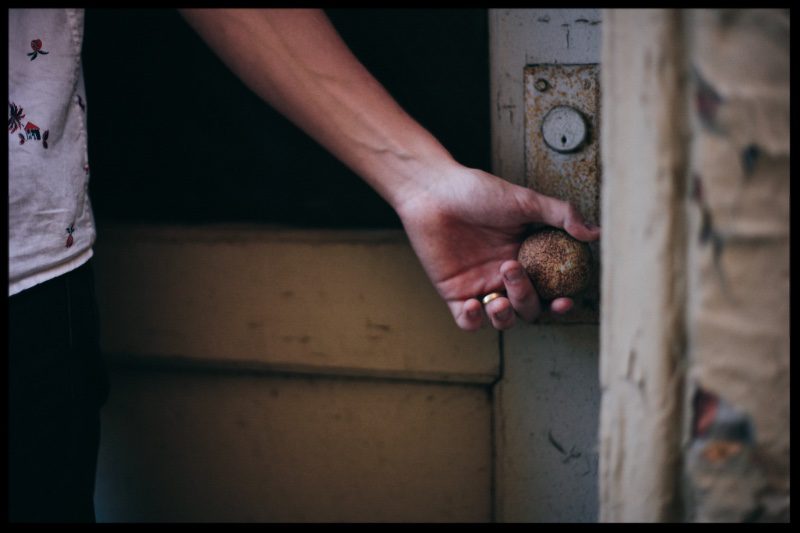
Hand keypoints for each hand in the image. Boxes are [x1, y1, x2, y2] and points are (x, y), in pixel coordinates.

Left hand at [395, 165, 600, 330]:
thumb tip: (596, 233)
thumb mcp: (525, 200)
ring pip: (502, 319)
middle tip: (513, 271)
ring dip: (505, 316)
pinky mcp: (454, 293)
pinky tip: (473, 305)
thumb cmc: (476, 191)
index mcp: (527, 257)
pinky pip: (467, 321)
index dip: (559, 301)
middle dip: (527, 299)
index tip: (564, 299)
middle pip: (528, 307)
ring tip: (498, 298)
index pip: (550, 289)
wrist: (435, 191)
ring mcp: (480, 286)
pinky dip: (473, 321)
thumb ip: (561, 216)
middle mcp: (505, 276)